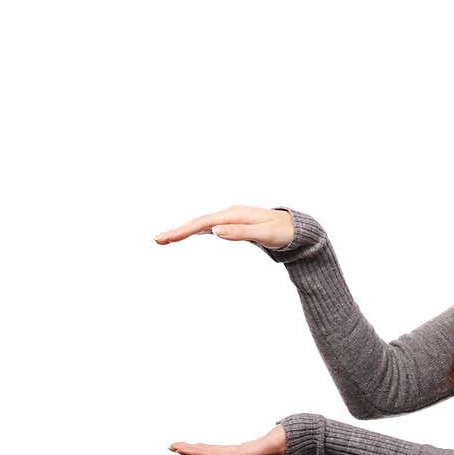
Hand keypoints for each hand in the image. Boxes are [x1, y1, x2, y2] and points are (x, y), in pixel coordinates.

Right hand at [153, 204, 293, 249]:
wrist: (296, 229)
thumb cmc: (282, 232)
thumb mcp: (263, 234)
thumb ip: (239, 233)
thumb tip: (215, 231)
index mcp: (234, 215)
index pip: (203, 223)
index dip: (184, 231)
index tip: (167, 238)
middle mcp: (230, 214)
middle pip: (198, 223)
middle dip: (178, 231)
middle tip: (157, 240)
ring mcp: (231, 219)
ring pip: (202, 225)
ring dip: (184, 231)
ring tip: (166, 239)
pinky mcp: (233, 224)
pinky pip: (210, 227)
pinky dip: (196, 231)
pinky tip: (188, 234)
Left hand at [168, 424, 286, 454]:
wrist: (299, 438)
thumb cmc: (284, 441)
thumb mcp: (265, 447)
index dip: (195, 452)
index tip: (178, 448)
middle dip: (191, 452)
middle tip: (171, 446)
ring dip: (198, 452)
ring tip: (180, 448)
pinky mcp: (247, 454)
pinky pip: (223, 453)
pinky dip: (210, 451)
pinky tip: (203, 450)